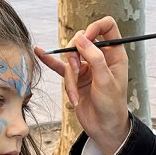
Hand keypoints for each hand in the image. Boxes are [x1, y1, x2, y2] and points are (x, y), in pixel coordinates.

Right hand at [37, 16, 131, 154]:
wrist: (104, 128)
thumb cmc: (111, 106)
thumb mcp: (105, 81)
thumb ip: (94, 58)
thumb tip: (81, 38)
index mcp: (115, 54)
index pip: (107, 27)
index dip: (95, 28)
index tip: (86, 40)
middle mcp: (101, 57)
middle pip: (82, 40)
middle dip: (75, 56)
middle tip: (78, 71)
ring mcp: (87, 67)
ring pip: (70, 58)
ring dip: (69, 77)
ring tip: (75, 94)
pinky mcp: (75, 77)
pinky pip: (61, 66)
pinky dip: (51, 61)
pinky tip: (40, 52)